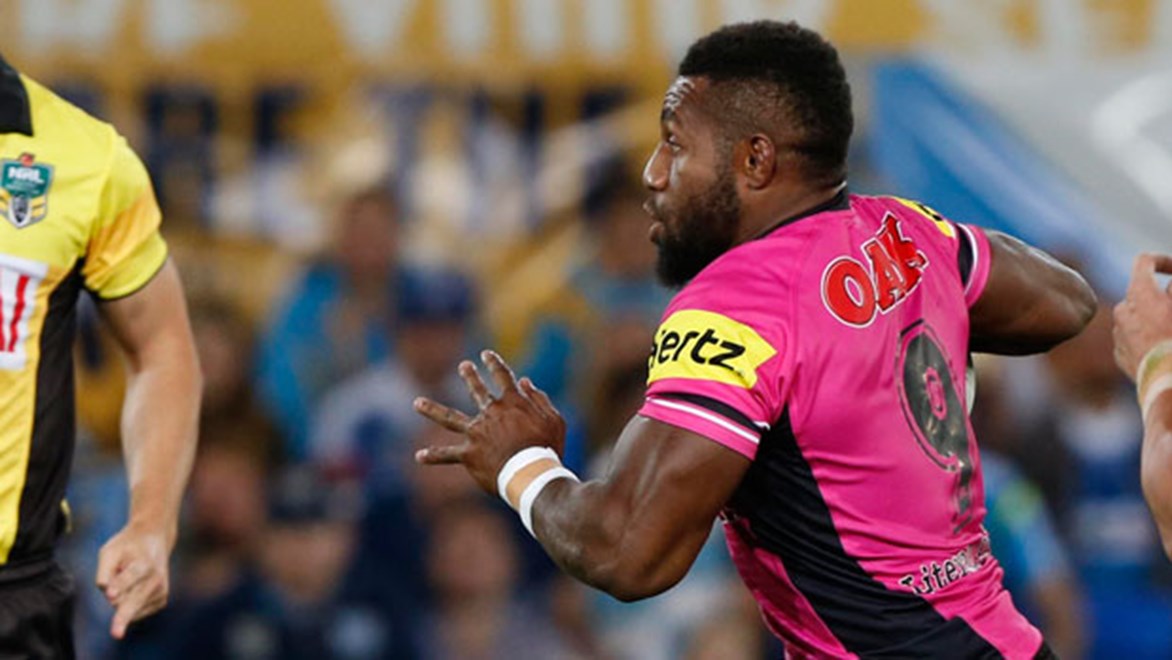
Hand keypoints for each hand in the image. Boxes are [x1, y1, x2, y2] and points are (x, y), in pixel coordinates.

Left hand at [95, 521, 172, 639]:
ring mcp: (161, 590)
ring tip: (128, 578)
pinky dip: (128, 603)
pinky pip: (135, 612)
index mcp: (145, 562)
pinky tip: (134, 588)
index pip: (130, 576)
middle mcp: (157, 578)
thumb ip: (104, 571)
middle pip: (134, 601)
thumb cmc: (128, 547)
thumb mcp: (110, 550)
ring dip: (120, 598)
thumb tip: (108, 594)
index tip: (110, 593)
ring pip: (130, 607)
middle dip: (123, 617)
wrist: (155, 540)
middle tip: (116, 634)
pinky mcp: (161, 600)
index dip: (120, 585)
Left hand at [413, 350, 566, 494]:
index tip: (486, 355)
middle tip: (464, 366)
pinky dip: (434, 456)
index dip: (494, 364)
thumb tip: (525, 381)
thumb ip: (539, 399)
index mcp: (512, 402)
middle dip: (470, 377)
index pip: (502, 376)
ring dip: (433, 409)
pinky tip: (419, 456)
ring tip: (417, 403)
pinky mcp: (469, 454)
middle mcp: (491, 413)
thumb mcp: (554, 419)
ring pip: (450, 418)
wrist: (531, 473)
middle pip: (477, 390)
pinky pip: (448, 454)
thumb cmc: (548, 448)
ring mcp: (476, 433)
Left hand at [1114, 253, 1171, 379]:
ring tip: (1171, 333)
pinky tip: (1166, 352)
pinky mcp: (1120, 356)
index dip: (1162, 261)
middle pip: (1142, 292)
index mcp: (1139, 294)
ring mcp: (1119, 334)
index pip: (1143, 262)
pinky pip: (1135, 340)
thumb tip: (1169, 286)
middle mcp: (1123, 310)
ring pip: (1138, 318)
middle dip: (1162, 297)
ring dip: (1154, 319)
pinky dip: (1148, 339)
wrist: (1170, 384)